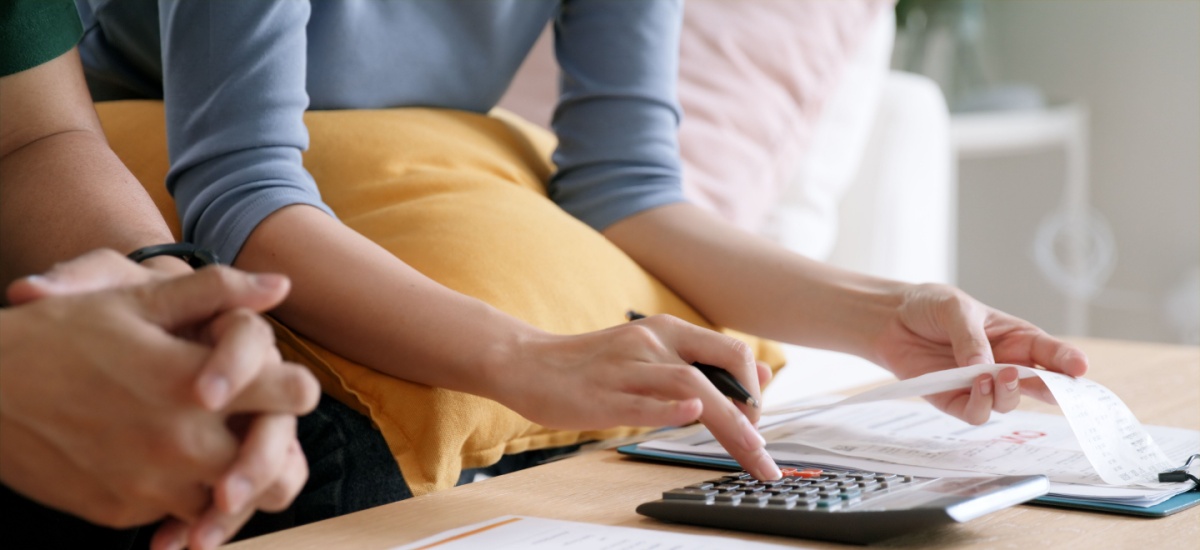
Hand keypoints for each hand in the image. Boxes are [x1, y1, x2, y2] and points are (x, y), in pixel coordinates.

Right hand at [0, 254, 318, 547]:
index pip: (293, 395)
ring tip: (219, 450)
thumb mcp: (136, 300)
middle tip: (259, 427)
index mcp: (195, 383)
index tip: (282, 384)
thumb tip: (281, 284)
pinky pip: (177, 516)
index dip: (294, 387)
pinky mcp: (121, 511)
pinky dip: (185, 502)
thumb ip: (216, 292)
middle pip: (275, 463)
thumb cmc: (61, 334)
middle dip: (274, 444)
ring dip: (233, 479)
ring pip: (229, 501)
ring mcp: (152, 483)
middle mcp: (182, 441)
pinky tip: (173, 472)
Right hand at [494, 314, 780, 479]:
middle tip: (760, 451)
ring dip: (728, 420)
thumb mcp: (649, 353)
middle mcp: (652, 341)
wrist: (527, 363)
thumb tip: (761, 375)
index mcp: (667, 330)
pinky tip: (692, 414)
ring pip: (690, 384)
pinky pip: (642, 401)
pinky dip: (671, 408)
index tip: (759, 424)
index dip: (755, 388)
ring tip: (748, 450)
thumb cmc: (590, 366)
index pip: (731, 352)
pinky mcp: (602, 395)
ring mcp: (627, 367)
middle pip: (719, 367)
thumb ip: (699, 363)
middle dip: (751, 412)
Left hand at [874, 283, 1088, 424]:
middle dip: (1052, 391)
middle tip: (1051, 386)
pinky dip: (980, 404)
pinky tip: (974, 383)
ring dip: (1007, 394)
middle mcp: (1004, 365)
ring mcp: (981, 386)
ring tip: (995, 374)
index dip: (1068, 362)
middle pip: (1040, 387)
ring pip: (1008, 404)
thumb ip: (971, 336)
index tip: (1081, 368)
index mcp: (1016, 339)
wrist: (891, 319)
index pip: (1050, 354)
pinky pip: (976, 414)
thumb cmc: (930, 307)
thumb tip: (986, 368)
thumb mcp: (955, 308)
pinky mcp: (955, 400)